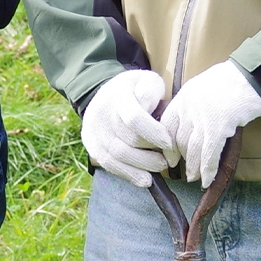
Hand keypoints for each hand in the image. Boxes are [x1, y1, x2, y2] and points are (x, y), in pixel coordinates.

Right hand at [79, 69, 175, 187]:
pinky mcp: (91, 145)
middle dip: (150, 153)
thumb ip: (151, 91)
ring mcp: (94, 131)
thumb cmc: (135, 89)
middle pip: (128, 140)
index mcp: (118, 95)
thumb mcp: (146, 80)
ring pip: (118, 155)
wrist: (105, 94)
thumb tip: (150, 110)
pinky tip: (145, 179)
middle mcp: (101, 113)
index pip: (134, 118)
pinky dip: (128, 174)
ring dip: (142, 166)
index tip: (169, 143)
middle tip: (168, 158)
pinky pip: (109, 164)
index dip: (153, 133)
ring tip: (159, 166)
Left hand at [161, 61, 260, 187]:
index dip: (167, 143)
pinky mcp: (219, 126)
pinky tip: (207, 179)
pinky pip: (209, 153)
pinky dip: (208, 169)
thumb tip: (190, 122)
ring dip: (194, 167)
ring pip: (193, 149)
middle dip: (182, 158)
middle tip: (186, 171)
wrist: (252, 76)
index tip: (170, 156)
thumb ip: (194, 103)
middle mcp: (189, 107)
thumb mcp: (204, 86)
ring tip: (194, 178)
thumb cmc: (232, 80)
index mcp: (184, 96)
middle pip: (180, 139)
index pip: (167, 124)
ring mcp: (203, 117)